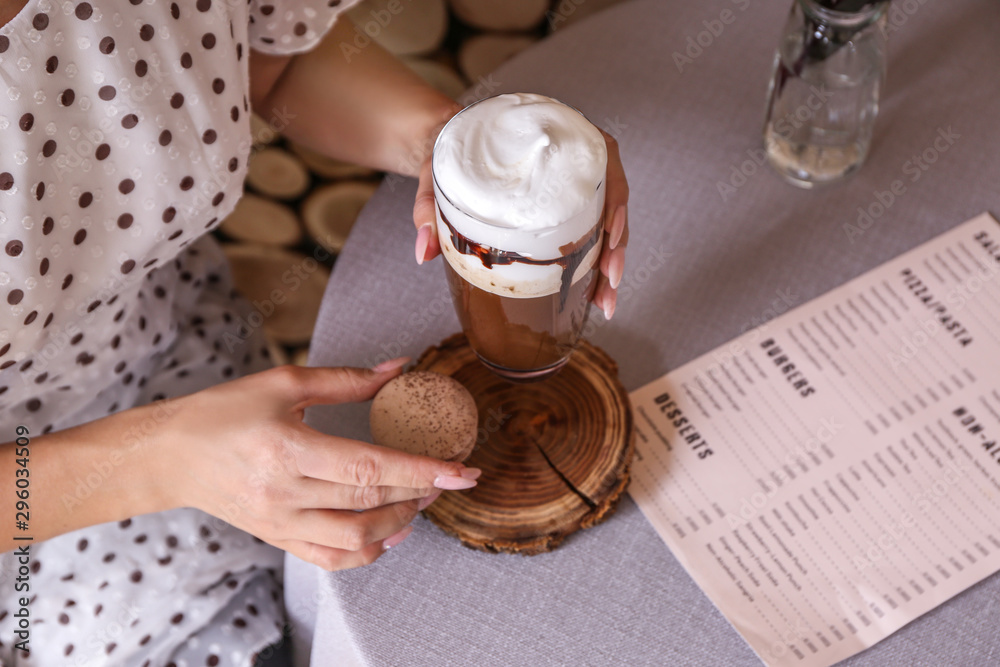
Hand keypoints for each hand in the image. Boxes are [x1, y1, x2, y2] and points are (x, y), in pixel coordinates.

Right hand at [152, 361, 479, 570]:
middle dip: (421, 492)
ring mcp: (280, 524)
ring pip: (356, 540)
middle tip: (449, 476)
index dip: (421, 470)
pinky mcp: (278, 539)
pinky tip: (391, 531)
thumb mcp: (284, 382)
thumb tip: (402, 368)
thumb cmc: (225, 412)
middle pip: (369, 503)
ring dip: (400, 523)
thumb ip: (348, 380)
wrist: (171, 455)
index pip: (368, 467)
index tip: (461, 470)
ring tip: (422, 499)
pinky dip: (369, 551)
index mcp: (287, 449)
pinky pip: (332, 559)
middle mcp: (284, 494)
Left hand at [412, 129, 629, 318]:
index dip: (615, 193)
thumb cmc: (450, 154)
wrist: (449, 149)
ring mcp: (571, 187)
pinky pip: (591, 233)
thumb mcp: (435, 173)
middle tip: (610, 280)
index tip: (612, 227)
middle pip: (611, 199)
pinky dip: (596, 264)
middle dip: (617, 245)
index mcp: (553, 137)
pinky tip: (595, 294)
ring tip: (605, 299)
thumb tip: (424, 252)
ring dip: (611, 262)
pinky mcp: (565, 208)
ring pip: (606, 222)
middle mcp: (570, 161)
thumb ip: (427, 206)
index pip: (603, 156)